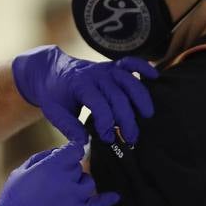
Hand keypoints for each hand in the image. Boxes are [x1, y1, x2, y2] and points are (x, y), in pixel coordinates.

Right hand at [0, 143, 118, 205]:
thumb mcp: (20, 172)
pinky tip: (115, 196)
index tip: (70, 151)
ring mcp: (75, 197)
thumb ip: (40, 159)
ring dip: (80, 183)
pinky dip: (108, 199)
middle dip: (70, 169)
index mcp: (52, 166)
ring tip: (68, 188)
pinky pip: (97, 204)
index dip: (72, 150)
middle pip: (79, 166)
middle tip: (57, 177)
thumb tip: (55, 154)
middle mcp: (67, 179)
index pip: (74, 149)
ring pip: (88, 183)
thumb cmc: (13, 200)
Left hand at [12, 45, 158, 144]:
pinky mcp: (112, 66)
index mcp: (80, 85)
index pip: (99, 104)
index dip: (106, 123)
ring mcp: (105, 68)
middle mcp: (95, 74)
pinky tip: (154, 76)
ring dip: (140, 98)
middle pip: (118, 96)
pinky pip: (131, 62)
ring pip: (128, 80)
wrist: (51, 71)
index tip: (107, 139)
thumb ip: (68, 127)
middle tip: (130, 138)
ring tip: (147, 115)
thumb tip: (83, 143)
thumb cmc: (54, 94)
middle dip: (126, 119)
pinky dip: (143, 67)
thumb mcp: (54, 112)